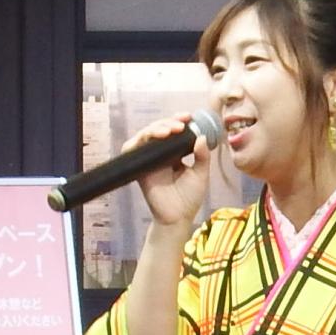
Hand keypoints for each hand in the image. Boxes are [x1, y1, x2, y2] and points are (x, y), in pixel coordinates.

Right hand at [130, 114, 211, 229]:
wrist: (178, 217)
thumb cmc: (190, 198)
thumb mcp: (201, 174)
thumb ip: (202, 156)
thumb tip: (200, 136)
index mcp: (175, 153)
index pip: (173, 131)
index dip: (178, 120)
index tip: (188, 117)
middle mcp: (160, 154)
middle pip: (158, 129)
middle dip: (168, 123)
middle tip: (181, 125)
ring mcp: (148, 160)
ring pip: (146, 135)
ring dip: (156, 128)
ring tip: (170, 131)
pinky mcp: (139, 167)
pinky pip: (132, 149)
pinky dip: (139, 140)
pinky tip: (153, 137)